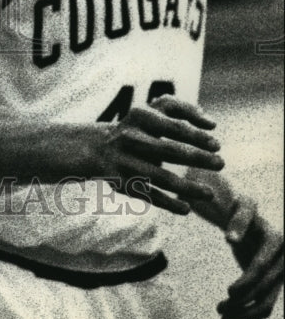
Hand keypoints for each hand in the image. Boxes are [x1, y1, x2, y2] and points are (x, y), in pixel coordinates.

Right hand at [100, 95, 223, 214]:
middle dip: (198, 158)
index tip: (218, 145)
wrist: (98, 148)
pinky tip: (186, 209)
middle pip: (169, 150)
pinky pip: (149, 196)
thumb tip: (211, 124)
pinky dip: (169, 204)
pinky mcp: (122, 183)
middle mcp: (129, 137)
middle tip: (221, 164)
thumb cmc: (138, 128)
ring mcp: (124, 161)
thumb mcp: (152, 111)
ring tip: (210, 194)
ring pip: (161, 177)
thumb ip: (180, 108)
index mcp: (139, 116)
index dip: (198, 136)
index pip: (174, 126)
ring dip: (188, 188)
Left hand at [217, 199, 283, 318]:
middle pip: (263, 287)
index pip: (261, 266)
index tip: (229, 292)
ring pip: (267, 302)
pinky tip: (230, 316)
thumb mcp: (241, 206)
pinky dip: (249, 313)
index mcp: (276, 240)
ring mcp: (280, 273)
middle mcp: (282, 259)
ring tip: (221, 315)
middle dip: (243, 300)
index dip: (246, 281)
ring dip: (245, 313)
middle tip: (219, 308)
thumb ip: (238, 220)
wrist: (248, 216)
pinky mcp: (273, 282)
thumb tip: (231, 239)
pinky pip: (265, 304)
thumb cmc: (241, 208)